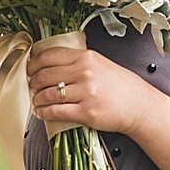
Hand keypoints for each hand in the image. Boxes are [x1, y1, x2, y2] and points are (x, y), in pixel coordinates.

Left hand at [27, 46, 155, 134]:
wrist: (139, 105)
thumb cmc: (119, 85)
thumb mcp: (99, 63)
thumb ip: (77, 61)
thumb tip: (47, 65)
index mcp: (86, 57)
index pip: (48, 56)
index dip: (33, 64)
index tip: (30, 70)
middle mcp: (85, 72)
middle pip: (43, 75)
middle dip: (32, 83)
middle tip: (32, 88)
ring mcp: (86, 92)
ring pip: (47, 95)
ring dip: (36, 100)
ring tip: (37, 102)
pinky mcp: (86, 112)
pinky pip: (55, 112)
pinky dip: (43, 113)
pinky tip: (42, 113)